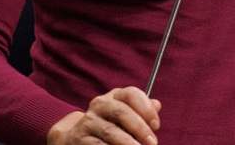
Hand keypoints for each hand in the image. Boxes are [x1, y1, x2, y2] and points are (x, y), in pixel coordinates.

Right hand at [46, 87, 160, 144]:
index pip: (131, 94)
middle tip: (152, 143)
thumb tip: (157, 104)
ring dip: (128, 143)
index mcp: (114, 96)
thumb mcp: (126, 115)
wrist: (77, 138)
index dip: (146, 109)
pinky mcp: (80, 139)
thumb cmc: (110, 125)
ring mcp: (88, 121)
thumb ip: (141, 110)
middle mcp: (99, 105)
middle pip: (121, 112)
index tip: (156, 125)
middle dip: (140, 129)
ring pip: (110, 131)